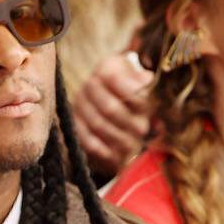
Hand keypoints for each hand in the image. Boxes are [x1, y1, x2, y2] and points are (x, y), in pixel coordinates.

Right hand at [72, 52, 152, 177]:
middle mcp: (89, 84)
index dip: (134, 95)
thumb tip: (146, 84)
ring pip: (98, 125)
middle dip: (129, 122)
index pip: (116, 79)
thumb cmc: (135, 90)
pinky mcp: (74, 123)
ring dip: (118, 138)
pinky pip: (85, 139)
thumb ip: (146, 83)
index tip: (149, 107)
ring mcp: (79, 104)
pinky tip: (114, 155)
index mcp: (107, 68)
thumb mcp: (143, 81)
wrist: (116, 98)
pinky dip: (102, 149)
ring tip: (133, 144)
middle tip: (143, 130)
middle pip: (108, 107)